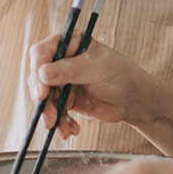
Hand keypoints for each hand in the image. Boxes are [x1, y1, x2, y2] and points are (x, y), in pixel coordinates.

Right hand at [27, 33, 164, 136]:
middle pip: (38, 77)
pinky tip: (71, 131)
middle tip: (48, 115)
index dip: (37, 70)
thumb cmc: (121, 75)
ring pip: (44, 98)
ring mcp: (63, 81)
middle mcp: (62, 60)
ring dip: (50, 115)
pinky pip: (54, 111)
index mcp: (70, 43)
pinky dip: (60, 123)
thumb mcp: (97, 69)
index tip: (41, 90)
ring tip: (61, 128)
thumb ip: (70, 70)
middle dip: (42, 99)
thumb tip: (41, 74)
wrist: (135, 99)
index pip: (41, 52)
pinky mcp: (66, 100)